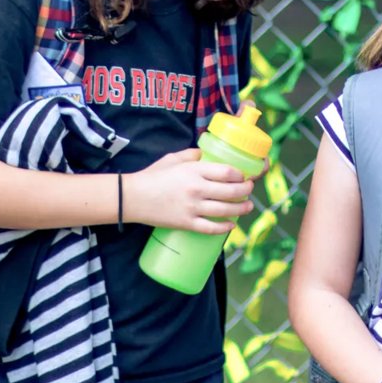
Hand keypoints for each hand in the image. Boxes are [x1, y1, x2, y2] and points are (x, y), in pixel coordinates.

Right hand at [126, 148, 253, 232]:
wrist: (132, 198)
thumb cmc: (152, 176)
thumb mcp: (173, 158)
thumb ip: (192, 155)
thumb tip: (206, 154)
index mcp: (194, 171)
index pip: (227, 172)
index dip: (240, 175)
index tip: (244, 175)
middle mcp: (197, 189)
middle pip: (232, 191)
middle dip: (246, 191)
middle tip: (249, 190)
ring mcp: (193, 208)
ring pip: (226, 210)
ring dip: (242, 209)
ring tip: (248, 206)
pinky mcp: (187, 223)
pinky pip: (211, 228)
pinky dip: (225, 228)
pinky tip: (231, 225)